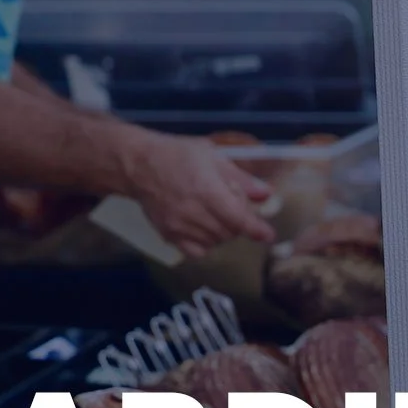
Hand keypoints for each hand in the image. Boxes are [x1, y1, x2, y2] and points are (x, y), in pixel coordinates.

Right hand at [129, 133, 276, 258]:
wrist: (139, 165)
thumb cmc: (178, 155)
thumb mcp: (213, 156)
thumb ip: (241, 178)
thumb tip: (265, 194)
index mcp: (207, 190)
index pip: (238, 218)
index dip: (256, 229)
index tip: (268, 235)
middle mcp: (194, 213)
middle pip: (229, 232)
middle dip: (237, 222)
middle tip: (229, 204)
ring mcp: (180, 227)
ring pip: (215, 242)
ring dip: (222, 231)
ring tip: (213, 212)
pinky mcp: (170, 235)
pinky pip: (197, 251)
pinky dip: (206, 243)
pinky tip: (202, 228)